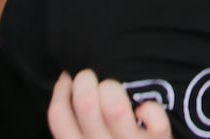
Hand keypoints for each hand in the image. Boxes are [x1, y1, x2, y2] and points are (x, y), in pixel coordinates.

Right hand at [47, 70, 171, 138]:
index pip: (57, 116)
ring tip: (114, 91)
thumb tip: (69, 94)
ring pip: (116, 107)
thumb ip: (78, 131)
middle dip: (86, 80)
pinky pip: (151, 115)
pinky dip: (148, 108)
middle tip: (90, 77)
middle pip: (85, 104)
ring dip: (113, 89)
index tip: (67, 78)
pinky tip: (143, 112)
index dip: (60, 90)